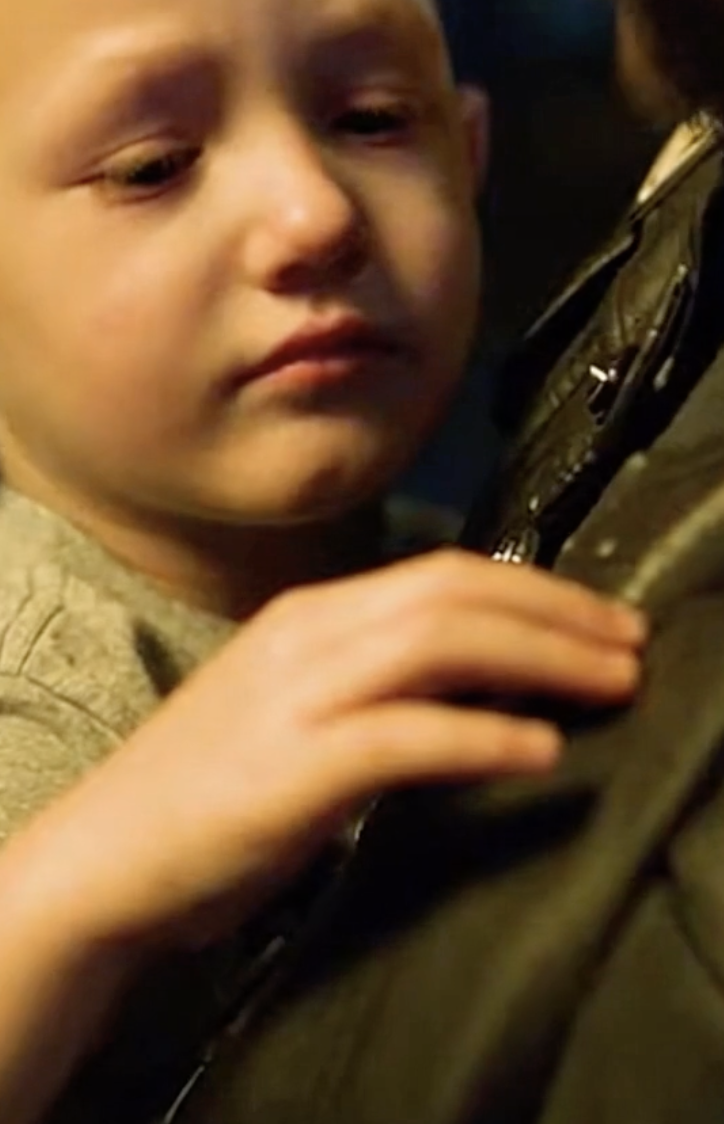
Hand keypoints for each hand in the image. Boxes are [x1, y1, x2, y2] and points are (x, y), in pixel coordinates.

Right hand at [11, 550, 644, 952]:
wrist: (106, 854)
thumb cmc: (209, 788)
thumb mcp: (299, 708)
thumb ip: (380, 683)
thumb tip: (490, 680)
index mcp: (312, 613)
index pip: (443, 574)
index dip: (537, 591)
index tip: (601, 620)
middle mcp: (308, 633)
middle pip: (456, 592)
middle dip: (558, 613)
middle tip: (631, 644)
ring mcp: (298, 694)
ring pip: (441, 641)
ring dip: (543, 659)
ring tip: (611, 686)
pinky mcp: (295, 766)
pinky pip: (409, 734)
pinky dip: (485, 735)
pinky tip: (539, 749)